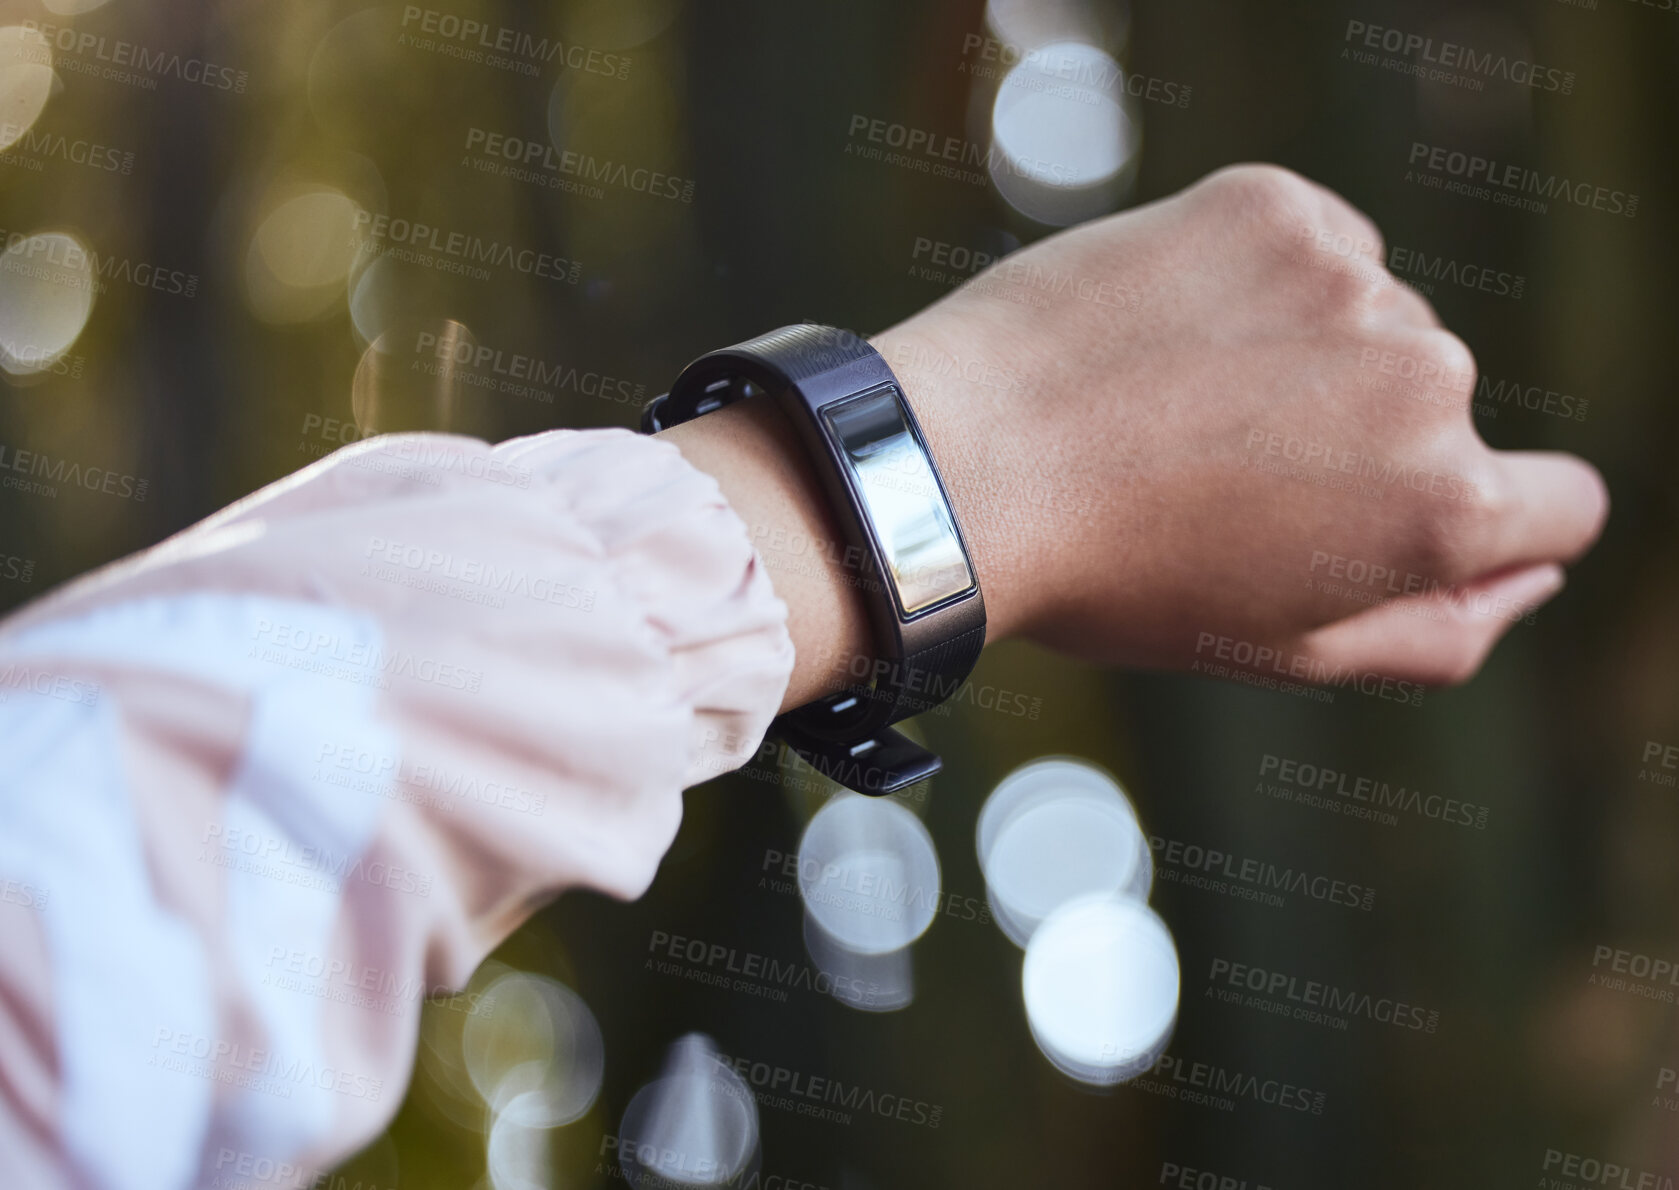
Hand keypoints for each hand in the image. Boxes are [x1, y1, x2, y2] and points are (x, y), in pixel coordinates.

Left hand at [878, 164, 1607, 686]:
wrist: (965, 462)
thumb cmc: (1117, 580)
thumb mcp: (1286, 651)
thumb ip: (1440, 630)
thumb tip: (1531, 573)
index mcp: (1442, 508)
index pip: (1562, 503)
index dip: (1489, 522)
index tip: (1385, 515)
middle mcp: (1426, 379)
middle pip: (1443, 412)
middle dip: (1361, 443)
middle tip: (1225, 478)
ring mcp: (1351, 280)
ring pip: (1373, 323)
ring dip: (1305, 359)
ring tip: (1179, 406)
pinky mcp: (1276, 207)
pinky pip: (1315, 248)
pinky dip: (1261, 285)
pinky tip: (1171, 335)